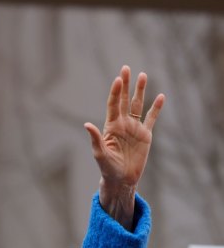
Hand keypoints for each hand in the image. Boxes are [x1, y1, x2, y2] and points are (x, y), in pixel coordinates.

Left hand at [86, 65, 164, 229]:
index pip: (113, 105)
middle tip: (126, 68)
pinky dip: (156, 108)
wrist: (121, 179)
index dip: (116, 92)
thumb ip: (95, 139)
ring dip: (141, 91)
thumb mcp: (100, 154)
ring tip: (143, 75)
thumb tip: (87, 124)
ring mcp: (134, 128)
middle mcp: (122, 124)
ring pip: (138, 105)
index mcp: (110, 126)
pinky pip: (151, 119)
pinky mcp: (145, 135)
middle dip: (125, 85)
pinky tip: (160, 96)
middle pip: (125, 100)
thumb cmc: (107, 168)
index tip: (117, 79)